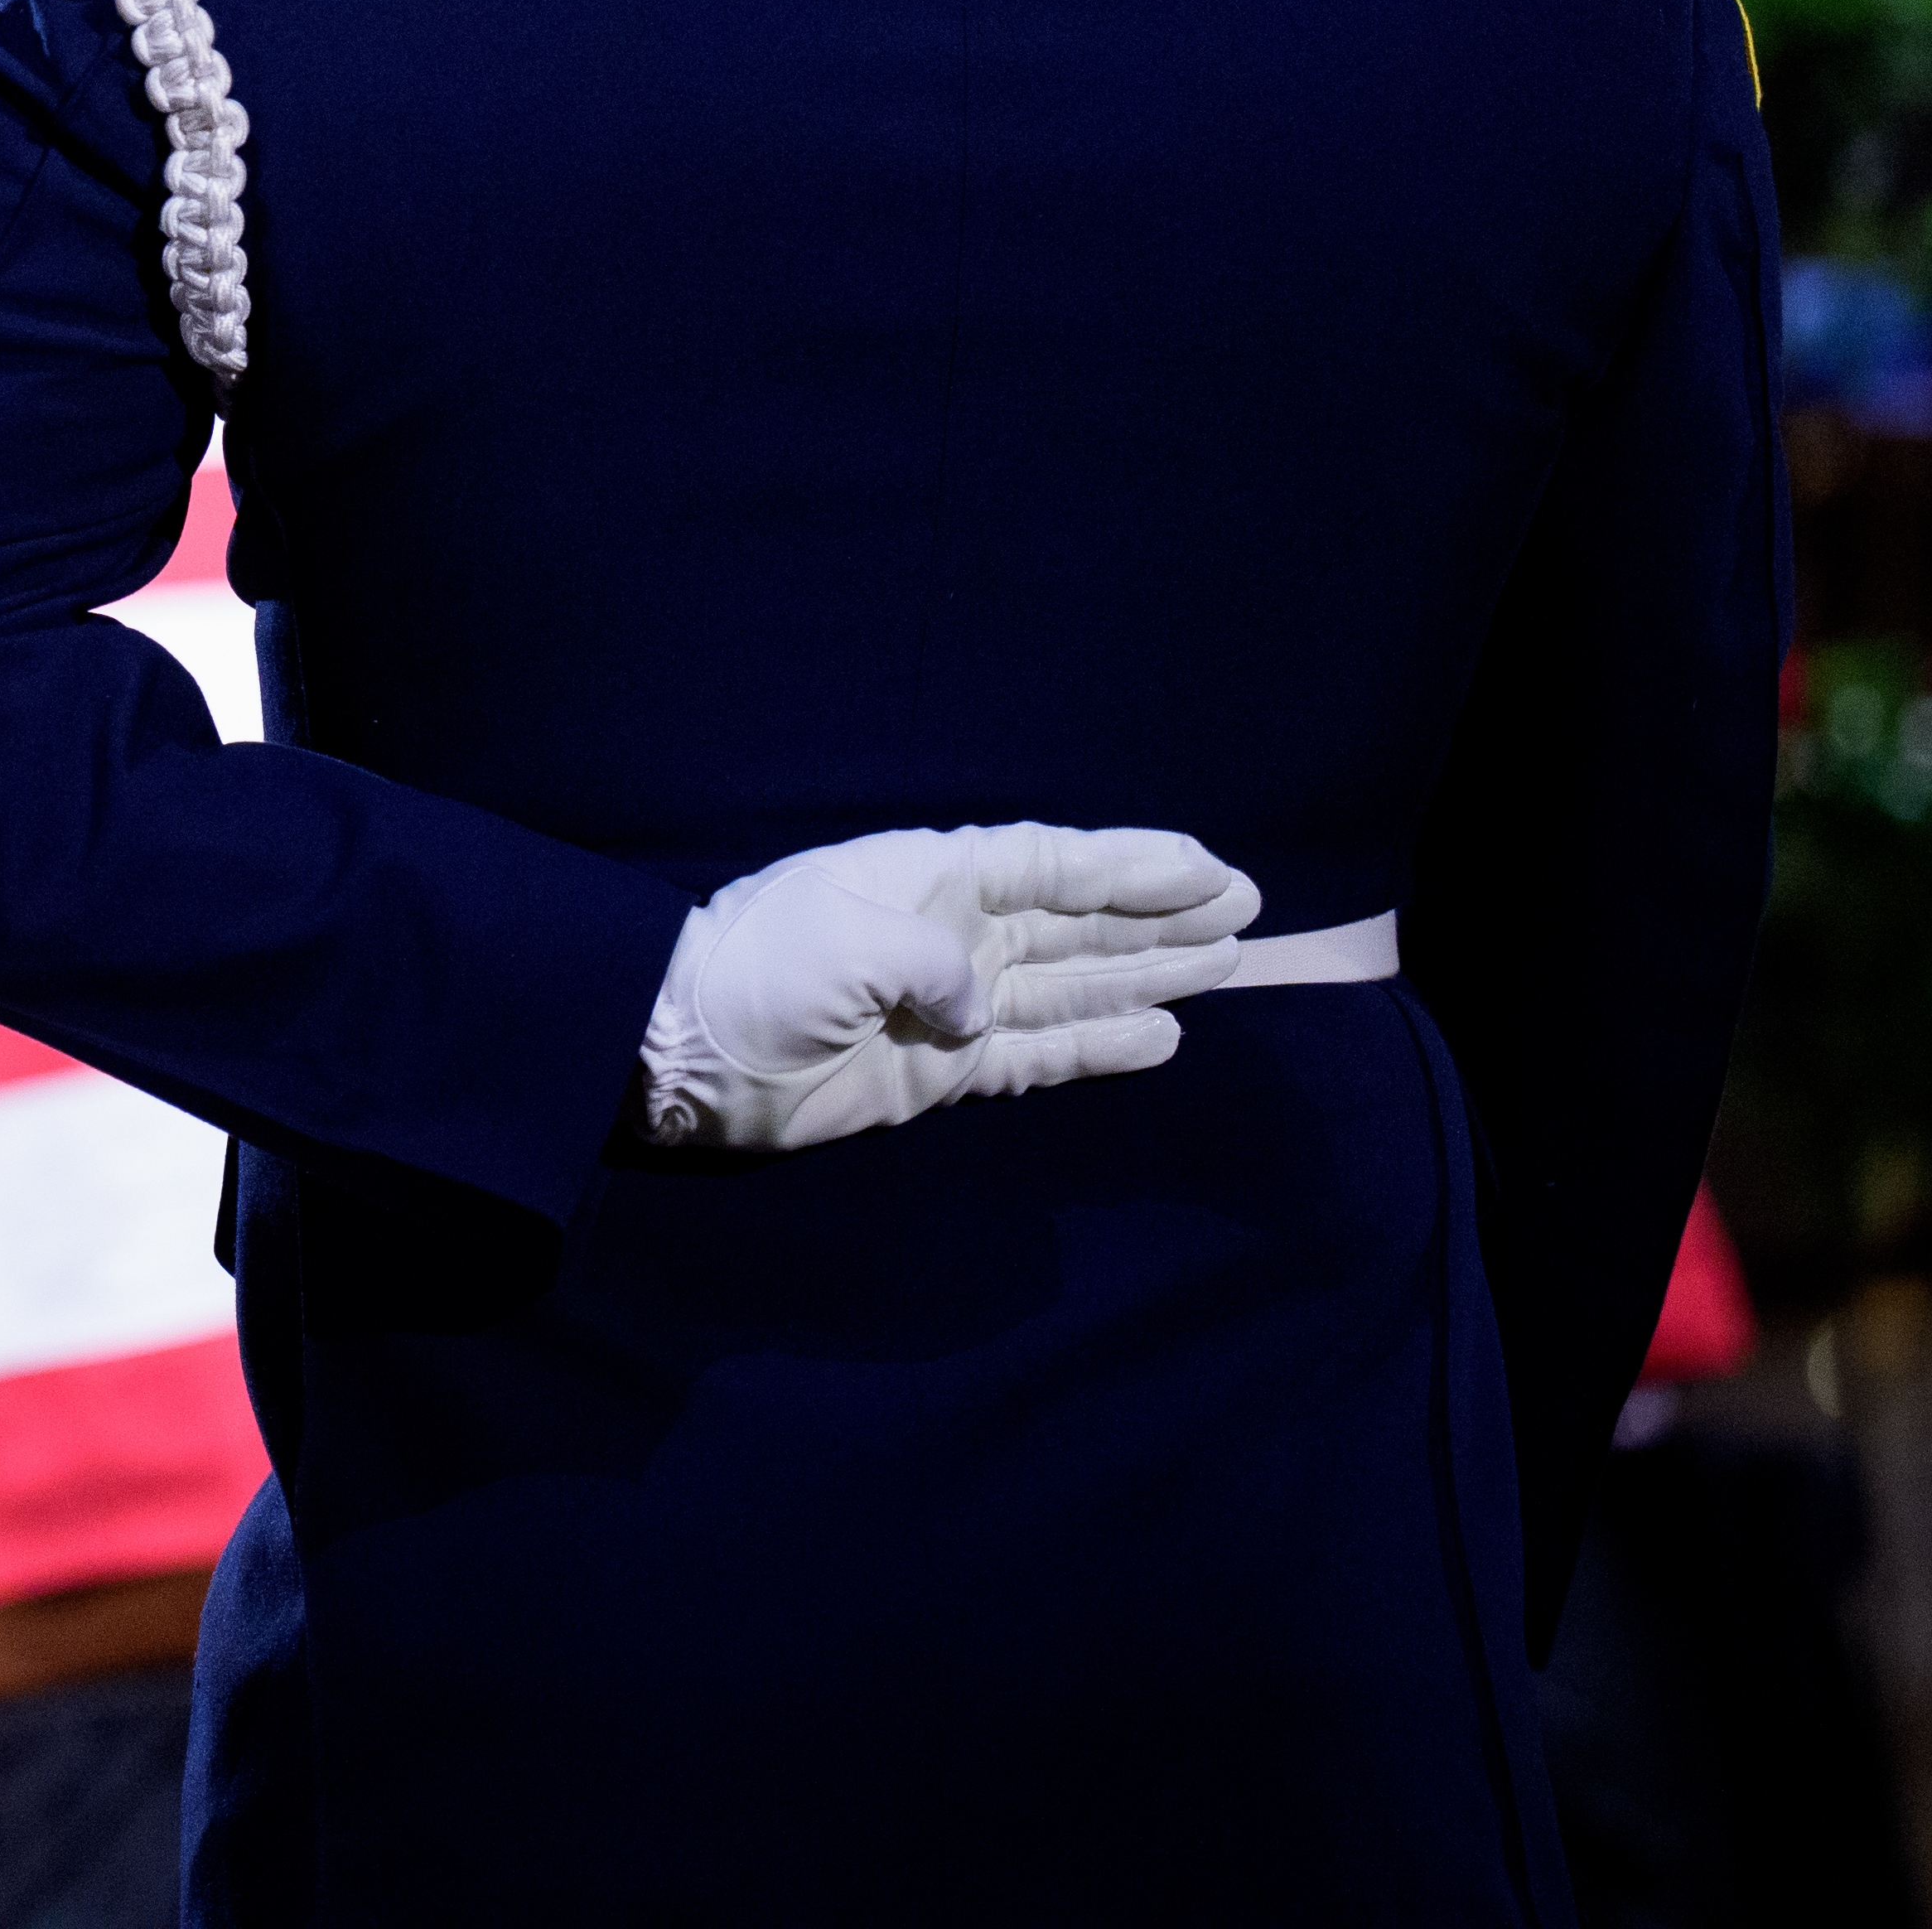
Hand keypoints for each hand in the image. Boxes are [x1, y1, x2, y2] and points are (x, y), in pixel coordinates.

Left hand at [637, 823, 1258, 1153]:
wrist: (685, 1051)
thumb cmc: (758, 972)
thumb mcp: (844, 938)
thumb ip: (934, 962)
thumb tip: (980, 1008)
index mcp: (931, 877)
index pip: (1052, 862)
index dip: (1132, 864)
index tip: (1208, 867)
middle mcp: (954, 932)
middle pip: (1079, 920)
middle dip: (1160, 916)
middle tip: (1246, 912)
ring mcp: (953, 1002)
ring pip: (1074, 983)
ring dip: (1147, 975)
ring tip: (1227, 965)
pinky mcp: (944, 1069)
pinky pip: (1040, 1052)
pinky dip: (1100, 1045)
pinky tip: (1162, 1038)